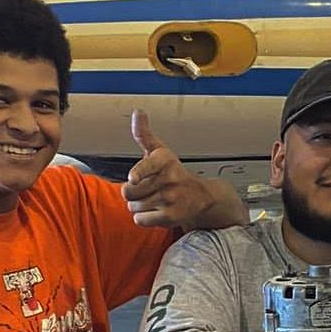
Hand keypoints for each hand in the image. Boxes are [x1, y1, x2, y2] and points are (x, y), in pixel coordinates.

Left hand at [121, 110, 246, 229]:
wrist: (201, 195)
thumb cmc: (173, 172)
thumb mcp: (160, 150)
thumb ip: (144, 134)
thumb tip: (138, 111)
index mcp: (164, 160)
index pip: (148, 166)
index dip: (139, 173)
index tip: (133, 179)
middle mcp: (169, 178)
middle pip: (129, 191)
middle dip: (131, 192)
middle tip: (144, 189)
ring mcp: (171, 198)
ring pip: (133, 206)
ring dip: (137, 205)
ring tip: (152, 199)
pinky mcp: (171, 216)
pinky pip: (141, 220)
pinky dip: (142, 218)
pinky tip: (154, 211)